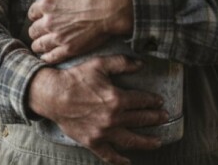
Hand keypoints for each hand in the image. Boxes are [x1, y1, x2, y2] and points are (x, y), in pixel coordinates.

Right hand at [27, 55, 166, 164]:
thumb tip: (141, 64)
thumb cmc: (76, 78)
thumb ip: (122, 63)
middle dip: (155, 118)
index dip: (153, 101)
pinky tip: (128, 161)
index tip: (159, 101)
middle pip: (141, 120)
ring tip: (158, 142)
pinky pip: (109, 155)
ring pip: (131, 141)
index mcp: (117, 99)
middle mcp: (113, 118)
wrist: (53, 95)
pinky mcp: (93, 142)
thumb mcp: (99, 64)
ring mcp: (103, 133)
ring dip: (147, 142)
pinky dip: (120, 160)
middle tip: (164, 117)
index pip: (142, 101)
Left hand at [29, 0, 133, 63]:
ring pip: (39, 45)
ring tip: (41, 43)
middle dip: (36, 29)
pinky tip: (46, 56)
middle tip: (41, 29)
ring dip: (39, 43)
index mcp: (46, 4)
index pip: (32, 13)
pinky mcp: (69, 49)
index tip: (41, 14)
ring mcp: (59, 37)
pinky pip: (51, 57)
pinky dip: (46, 57)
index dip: (36, 13)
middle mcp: (49, 22)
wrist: (111, 8)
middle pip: (33, 30)